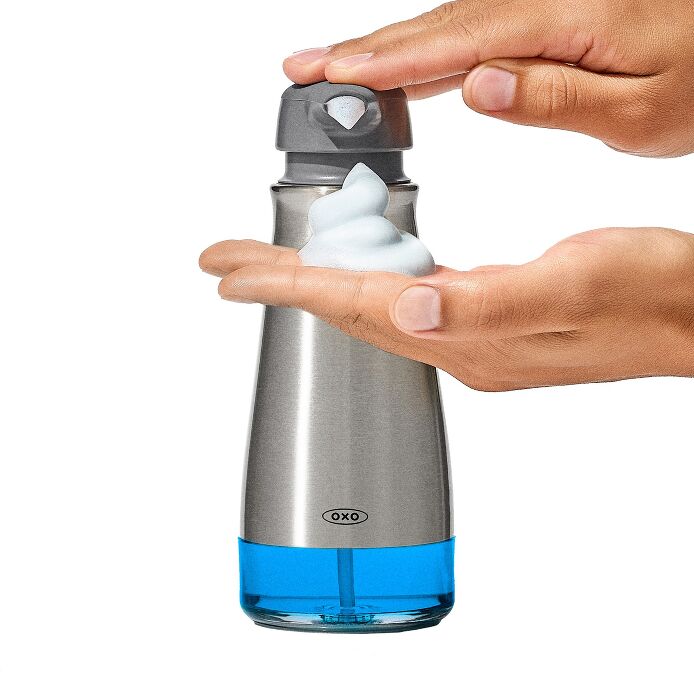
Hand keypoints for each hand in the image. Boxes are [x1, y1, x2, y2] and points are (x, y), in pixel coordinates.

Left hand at [199, 227, 693, 390]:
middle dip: (282, 284)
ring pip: (371, 308)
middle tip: (226, 263)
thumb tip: (408, 307)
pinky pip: (406, 304)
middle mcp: (460, 344)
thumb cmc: (650, 295)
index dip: (287, 286)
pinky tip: (357, 268)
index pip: (354, 307)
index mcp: (468, 335)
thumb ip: (486, 304)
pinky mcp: (487, 325)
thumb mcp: (573, 284)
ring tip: (270, 265)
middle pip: (347, 312)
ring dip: (316, 284)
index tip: (229, 272)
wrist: (692, 316)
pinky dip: (366, 282)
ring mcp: (472, 338)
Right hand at [283, 0, 693, 156]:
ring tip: (333, 73)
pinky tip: (402, 74)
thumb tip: (478, 86)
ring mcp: (538, 9)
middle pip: (435, 26)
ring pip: (444, 29)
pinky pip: (469, 35)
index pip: (455, 41)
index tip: (330, 74)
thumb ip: (554, 95)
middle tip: (302, 68)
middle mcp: (542, 4)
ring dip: (385, 51)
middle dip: (363, 51)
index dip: (386, 60)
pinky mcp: (539, 22)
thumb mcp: (638, 110)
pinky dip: (426, 55)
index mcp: (565, 20)